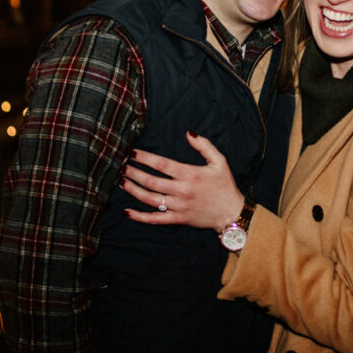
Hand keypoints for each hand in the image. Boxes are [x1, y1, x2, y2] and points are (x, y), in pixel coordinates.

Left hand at [121, 131, 244, 231]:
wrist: (231, 213)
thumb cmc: (225, 186)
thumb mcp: (219, 161)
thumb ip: (204, 145)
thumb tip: (189, 133)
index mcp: (190, 175)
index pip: (162, 164)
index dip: (145, 158)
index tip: (133, 153)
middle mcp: (182, 191)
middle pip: (151, 181)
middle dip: (134, 173)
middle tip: (122, 166)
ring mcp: (178, 207)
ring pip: (150, 199)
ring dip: (133, 190)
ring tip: (121, 181)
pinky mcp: (177, 219)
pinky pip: (155, 219)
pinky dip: (140, 217)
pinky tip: (127, 211)